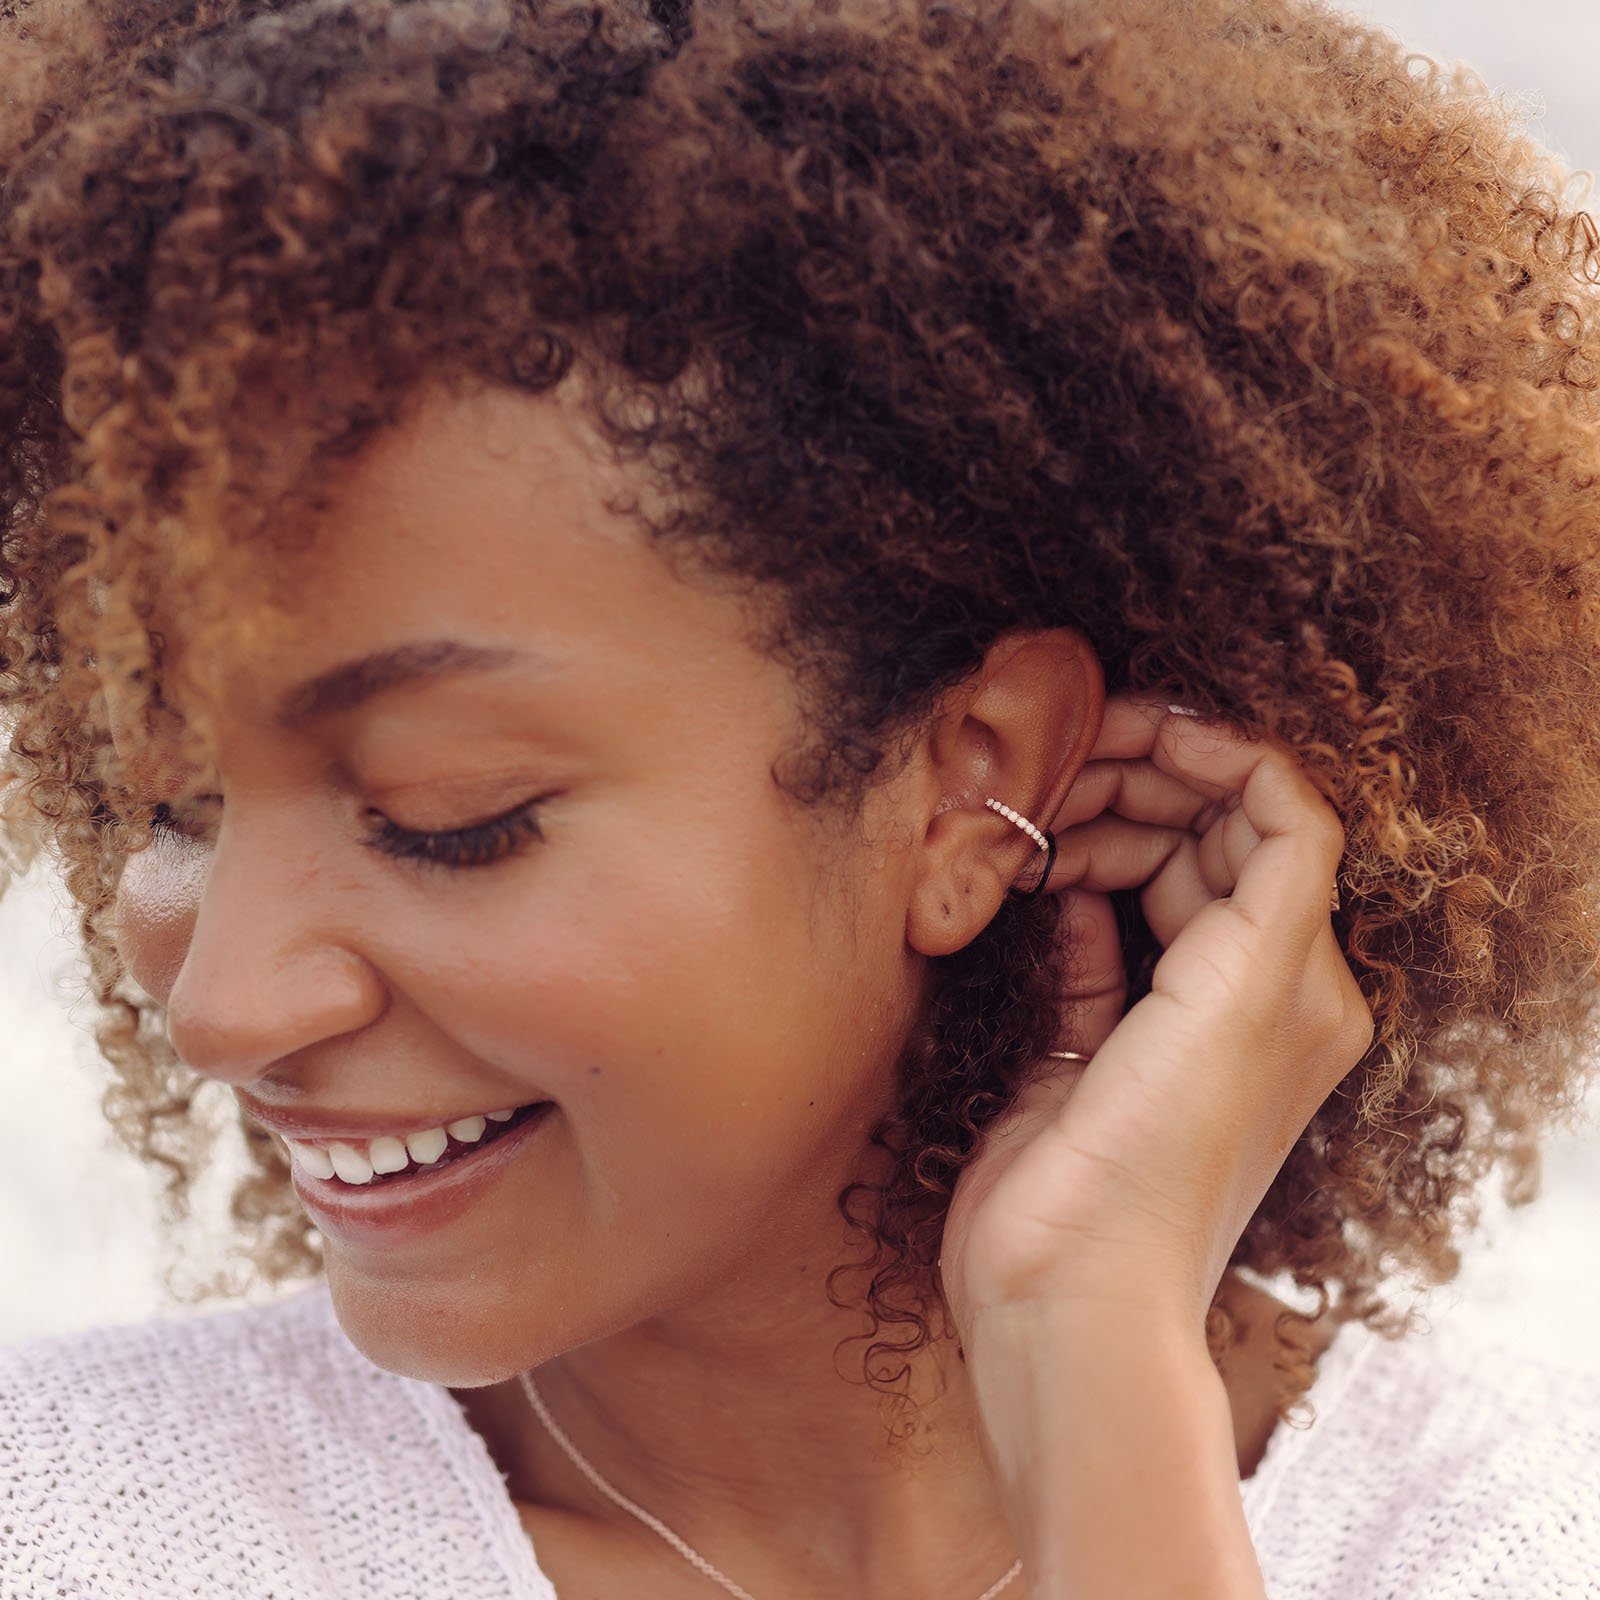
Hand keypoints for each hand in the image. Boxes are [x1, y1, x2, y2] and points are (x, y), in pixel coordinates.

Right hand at [938, 693, 1374, 1340]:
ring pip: (1152, 883)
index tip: (1138, 722)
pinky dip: (1074, 900)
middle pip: (1212, 843)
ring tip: (1035, 820)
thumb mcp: (1241, 1000)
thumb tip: (1240, 783)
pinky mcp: (1101, 1046)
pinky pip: (1100, 942)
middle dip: (1145, 785)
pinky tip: (1037, 883)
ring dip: (1100, 834)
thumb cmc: (1160, 1164)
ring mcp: (1176, 1021)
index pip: (1284, 820)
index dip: (1219, 755)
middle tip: (1064, 759)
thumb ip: (1271, 876)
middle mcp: (1252, 994)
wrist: (1069, 1293)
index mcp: (1301, 982)